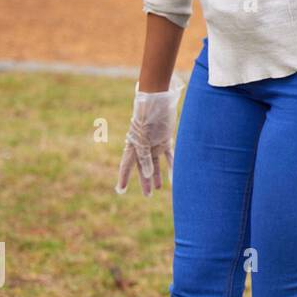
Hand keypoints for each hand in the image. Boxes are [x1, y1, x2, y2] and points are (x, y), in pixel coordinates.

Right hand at [116, 75, 184, 195]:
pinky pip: (169, 156)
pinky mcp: (166, 139)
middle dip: (145, 181)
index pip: (126, 165)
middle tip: (148, 195)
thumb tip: (147, 174)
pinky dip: (172, 166)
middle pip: (143, 167)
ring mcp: (154, 143)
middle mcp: (143, 146)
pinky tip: (175, 176)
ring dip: (157, 175)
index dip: (123, 178)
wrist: (158, 100)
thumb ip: (145, 156)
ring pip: (156, 163)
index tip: (121, 191)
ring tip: (159, 188)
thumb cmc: (147, 117)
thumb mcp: (144, 138)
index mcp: (133, 145)